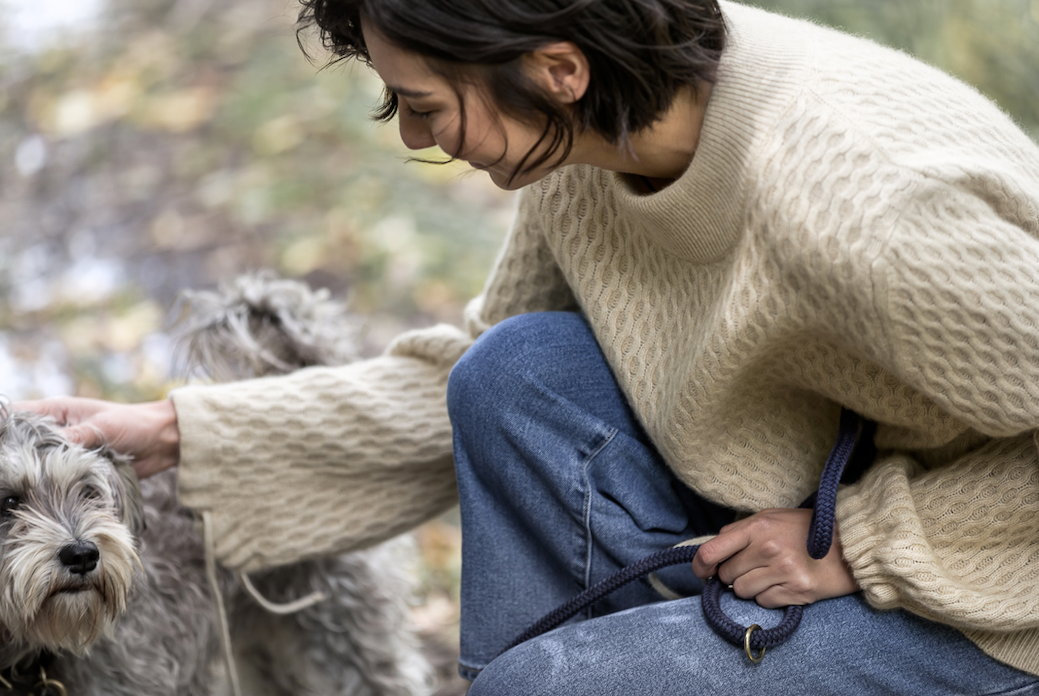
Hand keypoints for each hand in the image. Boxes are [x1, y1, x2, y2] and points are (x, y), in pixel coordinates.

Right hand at [12, 397, 179, 478]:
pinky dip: (47, 485)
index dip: (4, 428)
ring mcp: (65, 451)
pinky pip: (55, 477)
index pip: (17, 416)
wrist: (164, 441)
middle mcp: (56, 430)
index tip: (1, 447)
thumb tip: (44, 450)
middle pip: (21, 443)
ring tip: (13, 489)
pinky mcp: (76, 468)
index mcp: (56, 411)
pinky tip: (35, 497)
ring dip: (28, 474)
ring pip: (35, 463)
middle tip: (6, 477)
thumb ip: (73, 438)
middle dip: (13, 457)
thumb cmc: (134, 424)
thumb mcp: (101, 428)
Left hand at [691, 508, 858, 607]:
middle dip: (733, 573)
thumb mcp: (772, 518)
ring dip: (751, 586)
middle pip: (726, 574)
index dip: (700, 564)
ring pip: (742, 591)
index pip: (712, 550)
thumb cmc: (806, 529)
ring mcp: (782, 571)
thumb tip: (713, 552)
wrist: (849, 544)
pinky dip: (769, 596)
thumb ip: (741, 531)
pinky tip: (783, 583)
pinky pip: (763, 602)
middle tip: (753, 565)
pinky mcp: (795, 591)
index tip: (702, 570)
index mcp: (757, 527)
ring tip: (770, 574)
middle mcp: (767, 549)